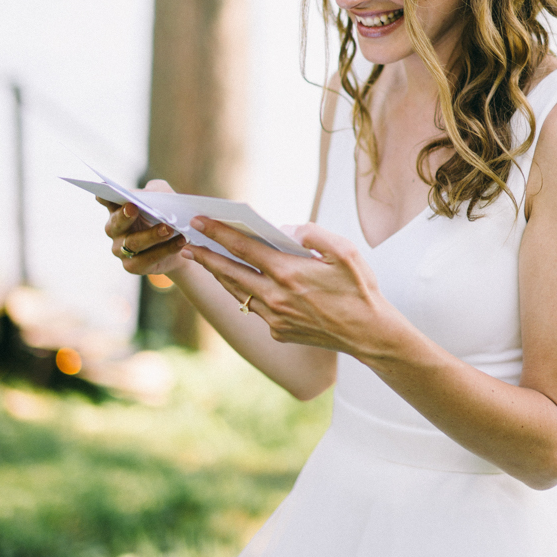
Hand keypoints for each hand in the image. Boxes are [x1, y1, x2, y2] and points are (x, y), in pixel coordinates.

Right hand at [101, 179, 186, 275]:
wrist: (181, 242)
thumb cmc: (168, 214)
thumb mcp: (165, 197)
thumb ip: (155, 192)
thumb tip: (143, 194)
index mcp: (119, 209)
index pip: (106, 200)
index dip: (104, 196)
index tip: (103, 190)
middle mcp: (115, 229)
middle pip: (116, 223)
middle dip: (124, 215)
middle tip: (134, 207)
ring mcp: (120, 249)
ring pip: (133, 242)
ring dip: (151, 235)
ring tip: (169, 228)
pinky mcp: (133, 265)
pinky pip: (147, 259)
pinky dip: (165, 250)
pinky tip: (180, 242)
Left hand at [180, 218, 406, 357]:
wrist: (369, 334)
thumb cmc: (359, 289)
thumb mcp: (344, 251)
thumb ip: (312, 233)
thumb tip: (284, 229)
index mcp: (288, 273)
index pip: (243, 248)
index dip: (218, 233)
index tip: (199, 222)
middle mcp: (275, 297)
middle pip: (229, 273)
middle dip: (205, 257)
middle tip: (186, 245)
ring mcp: (275, 318)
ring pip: (238, 294)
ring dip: (220, 277)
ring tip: (207, 263)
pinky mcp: (279, 332)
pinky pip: (257, 310)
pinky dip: (248, 295)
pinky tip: (244, 286)